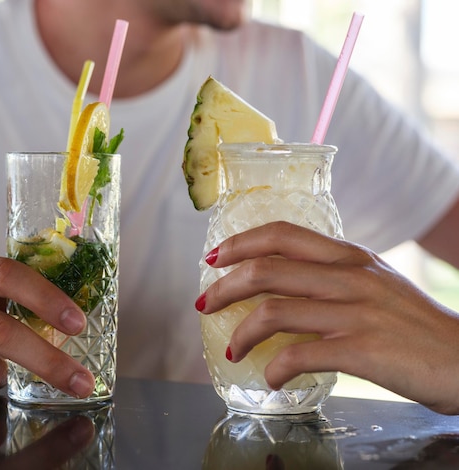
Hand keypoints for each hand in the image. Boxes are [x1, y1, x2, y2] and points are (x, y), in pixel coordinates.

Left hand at [197, 222, 458, 414]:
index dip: (240, 243)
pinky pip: (298, 356)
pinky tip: (271, 378)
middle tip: (205, 304)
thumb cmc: (416, 326)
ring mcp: (356, 312)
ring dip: (241, 333)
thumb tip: (282, 285)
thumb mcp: (376, 284)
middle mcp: (350, 277)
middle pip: (266, 269)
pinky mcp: (363, 350)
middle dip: (224, 287)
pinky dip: (274, 369)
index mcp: (350, 257)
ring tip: (232, 350)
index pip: (282, 234)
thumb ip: (333, 276)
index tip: (214, 258)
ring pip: (274, 311)